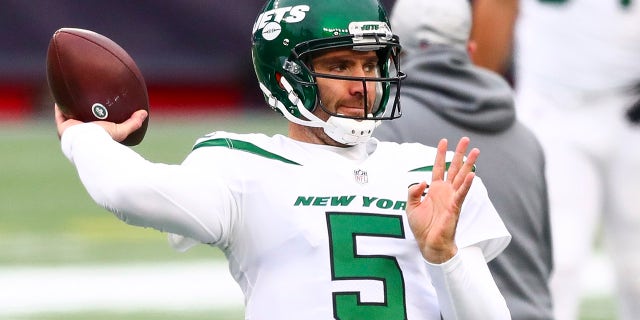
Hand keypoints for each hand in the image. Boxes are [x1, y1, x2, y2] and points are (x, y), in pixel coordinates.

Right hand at [55, 104, 147, 141]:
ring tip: (73, 94)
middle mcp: (81, 135)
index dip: (95, 120)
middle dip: (81, 112)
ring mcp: (71, 131)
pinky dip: (60, 105)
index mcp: (94, 137)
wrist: (89, 142)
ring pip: (70, 116)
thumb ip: (133, 123)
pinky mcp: (63, 127)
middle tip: (85, 100)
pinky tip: (61, 95)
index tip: (97, 109)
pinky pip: (60, 114)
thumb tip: (144, 113)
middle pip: (81, 121)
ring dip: (70, 107)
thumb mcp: (121, 130)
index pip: (94, 127)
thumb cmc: (104, 139)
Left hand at [406, 137, 478, 263]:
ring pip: (462, 177)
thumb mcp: (411, 206)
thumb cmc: (421, 227)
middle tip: (466, 139)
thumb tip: (421, 181)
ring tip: (476, 151)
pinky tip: (472, 173)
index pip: (439, 167)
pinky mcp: (455, 207)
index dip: (441, 154)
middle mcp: (445, 191)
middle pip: (454, 168)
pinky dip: (467, 184)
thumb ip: (413, 191)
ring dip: (469, 164)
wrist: (429, 244)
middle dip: (460, 153)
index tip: (444, 141)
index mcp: (434, 189)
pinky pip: (462, 193)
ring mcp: (452, 198)